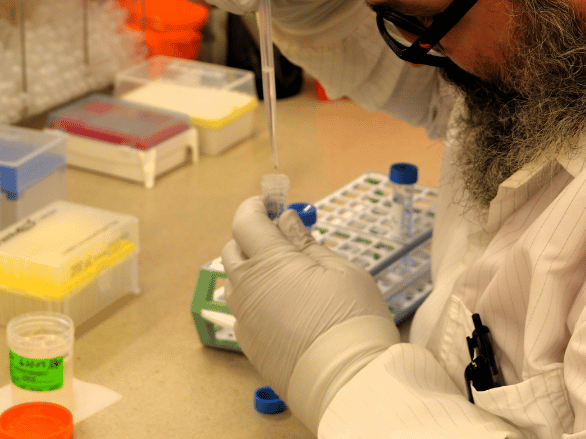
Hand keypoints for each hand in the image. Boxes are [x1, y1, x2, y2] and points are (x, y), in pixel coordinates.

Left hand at [221, 197, 398, 413]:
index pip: (245, 222)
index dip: (254, 207)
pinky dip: (254, 297)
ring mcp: (244, 318)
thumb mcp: (340, 270)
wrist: (348, 382)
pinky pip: (242, 309)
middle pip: (233, 250)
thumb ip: (306, 243)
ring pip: (233, 281)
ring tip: (283, 273)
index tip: (270, 203)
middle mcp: (247, 288)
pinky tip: (282, 305)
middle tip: (281, 238)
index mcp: (269, 263)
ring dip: (250, 268)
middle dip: (251, 236)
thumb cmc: (352, 318)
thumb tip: (286, 220)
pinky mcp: (248, 344)